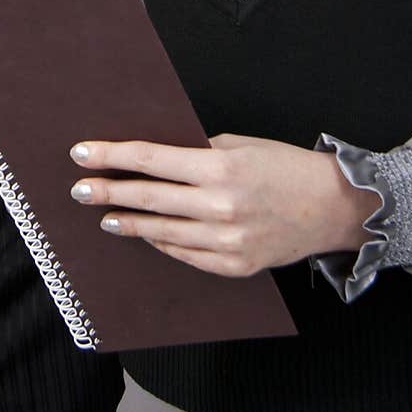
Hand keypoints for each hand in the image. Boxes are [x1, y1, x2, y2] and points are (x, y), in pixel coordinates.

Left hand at [69, 133, 378, 276]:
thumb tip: (155, 158)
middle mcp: (219, 207)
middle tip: (79, 189)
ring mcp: (226, 242)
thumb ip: (198, 152)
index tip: (82, 153)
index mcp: (219, 168)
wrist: (332, 207)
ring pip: (161, 232)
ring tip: (106, 216)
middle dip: (107, 192)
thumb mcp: (241, 145)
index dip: (112, 156)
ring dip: (129, 222)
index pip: (151, 159)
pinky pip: (185, 254)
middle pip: (148, 198)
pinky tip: (145, 233)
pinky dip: (161, 243)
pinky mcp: (234, 266)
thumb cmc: (285, 167)